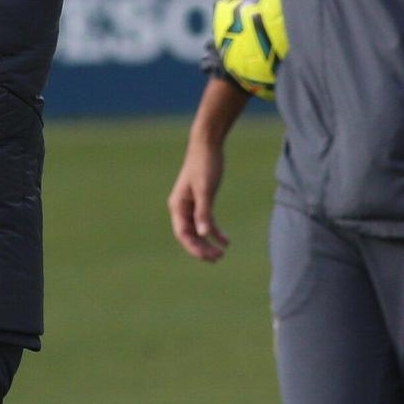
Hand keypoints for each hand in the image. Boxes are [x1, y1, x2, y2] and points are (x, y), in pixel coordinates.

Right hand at [168, 139, 229, 260]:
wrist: (207, 145)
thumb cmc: (205, 165)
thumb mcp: (205, 190)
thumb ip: (204, 212)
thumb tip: (203, 234)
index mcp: (178, 205)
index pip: (183, 234)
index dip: (194, 248)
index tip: (208, 257)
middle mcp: (181, 208)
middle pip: (190, 235)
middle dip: (202, 248)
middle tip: (218, 258)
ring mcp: (191, 205)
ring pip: (197, 230)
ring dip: (208, 243)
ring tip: (221, 254)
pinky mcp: (201, 200)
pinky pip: (206, 221)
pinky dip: (215, 232)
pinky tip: (226, 241)